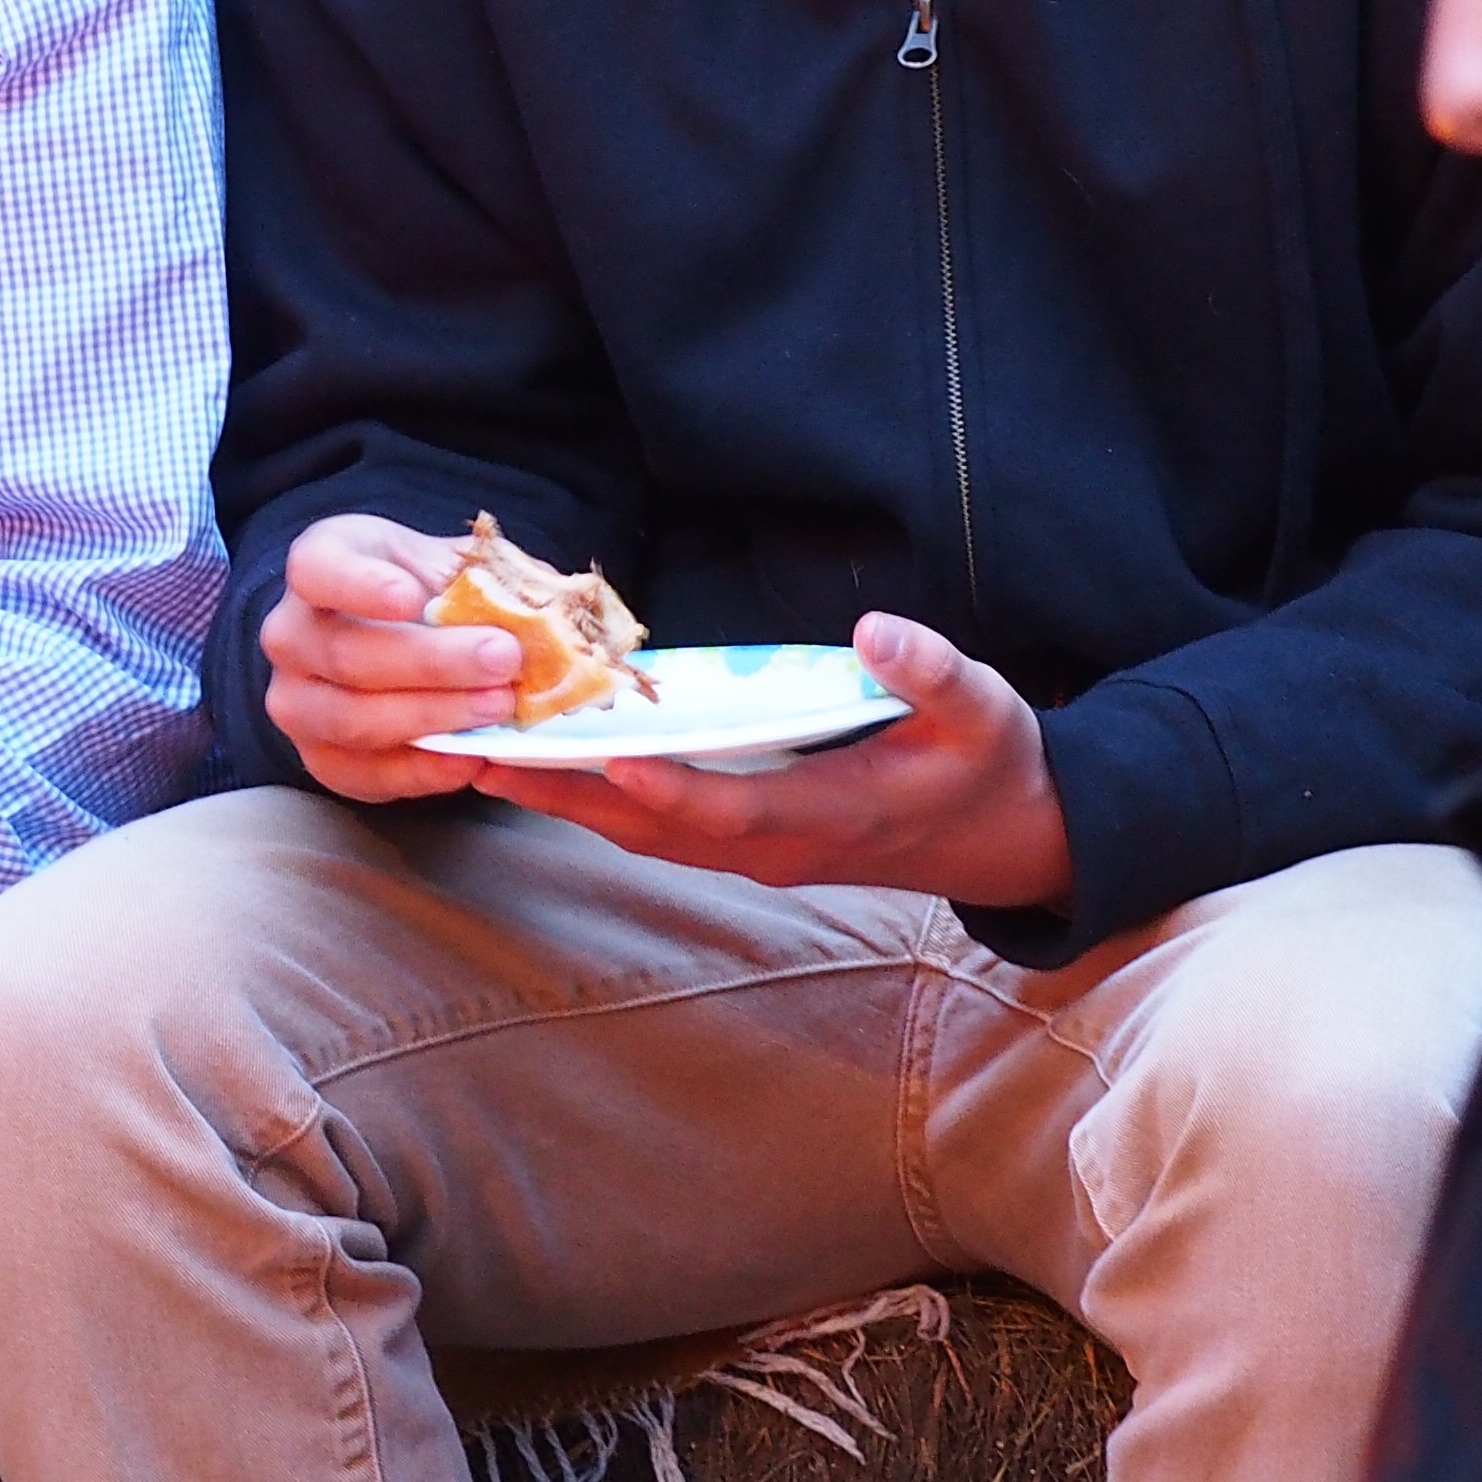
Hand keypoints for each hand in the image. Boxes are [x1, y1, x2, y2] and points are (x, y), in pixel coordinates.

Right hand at [260, 513, 527, 801]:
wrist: (394, 639)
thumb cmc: (427, 592)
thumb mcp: (450, 563)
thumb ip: (485, 579)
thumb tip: (534, 611)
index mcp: (319, 564)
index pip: (315, 569)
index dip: (359, 585)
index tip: (411, 597)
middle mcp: (289, 633)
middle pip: (345, 653)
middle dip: (430, 662)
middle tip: (502, 659)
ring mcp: (295, 700)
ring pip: (352, 719)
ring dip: (432, 716)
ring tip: (497, 707)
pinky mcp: (318, 757)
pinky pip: (364, 773)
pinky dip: (422, 770)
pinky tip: (471, 756)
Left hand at [463, 614, 1070, 910]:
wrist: (1004, 836)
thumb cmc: (989, 763)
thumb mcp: (983, 710)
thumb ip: (933, 674)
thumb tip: (878, 631)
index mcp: (832, 815)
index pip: (736, 807)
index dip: (671, 788)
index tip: (607, 757)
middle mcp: (777, 845)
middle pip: (655, 827)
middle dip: (567, 794)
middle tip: (479, 757)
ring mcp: (755, 850)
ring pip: (640, 832)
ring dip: (561, 799)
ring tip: (477, 760)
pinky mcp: (742, 838)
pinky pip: (650, 827)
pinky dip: (589, 799)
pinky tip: (539, 766)